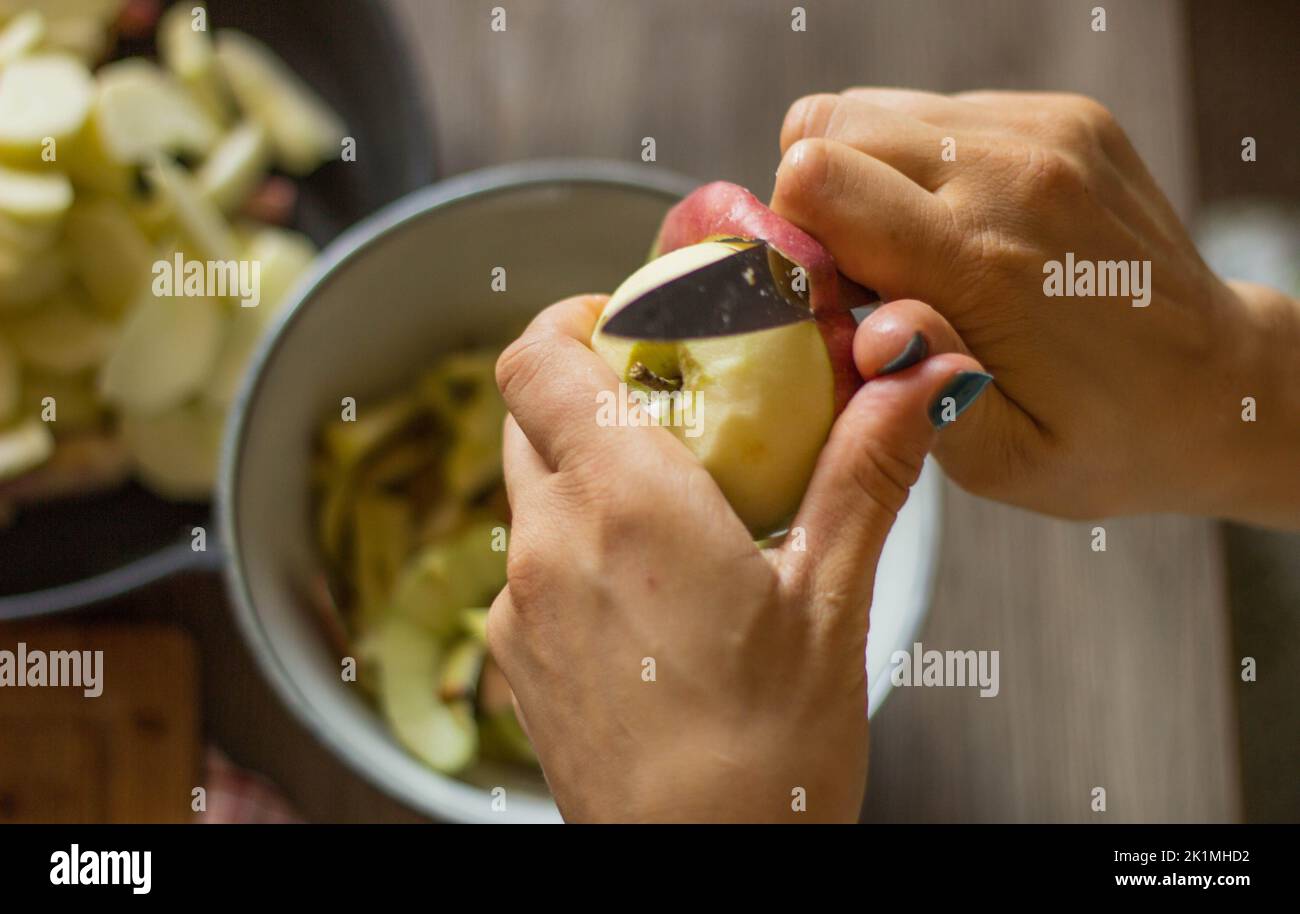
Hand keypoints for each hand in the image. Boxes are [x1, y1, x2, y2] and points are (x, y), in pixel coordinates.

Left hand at [489, 295, 987, 821]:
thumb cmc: (770, 755)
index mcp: (624, 502)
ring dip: (583, 474)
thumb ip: (865, 475)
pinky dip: (574, 549)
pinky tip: (649, 597)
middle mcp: (547, 542)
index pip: (536, 359)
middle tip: (672, 407)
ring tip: (675, 511)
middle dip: (587, 393)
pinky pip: (530, 568)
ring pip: (529, 494)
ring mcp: (517, 608)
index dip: (568, 320)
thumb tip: (914, 379)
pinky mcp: (513, 661)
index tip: (623, 320)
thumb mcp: (832, 603)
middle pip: (530, 417)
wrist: (700, 878)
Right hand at [774, 89, 1299, 527]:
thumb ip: (915, 395)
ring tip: (914, 253)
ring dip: (867, 178)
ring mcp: (1044, 132)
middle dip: (817, 203)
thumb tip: (863, 325)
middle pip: (827, 126)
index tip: (823, 295)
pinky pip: (935, 111)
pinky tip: (962, 229)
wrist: (1223, 385)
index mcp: (983, 262)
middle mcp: (1012, 173)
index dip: (791, 238)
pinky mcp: (1064, 117)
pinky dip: (921, 166)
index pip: (815, 179)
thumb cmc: (1107, 439)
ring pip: (873, 107)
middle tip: (860, 276)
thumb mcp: (1004, 460)